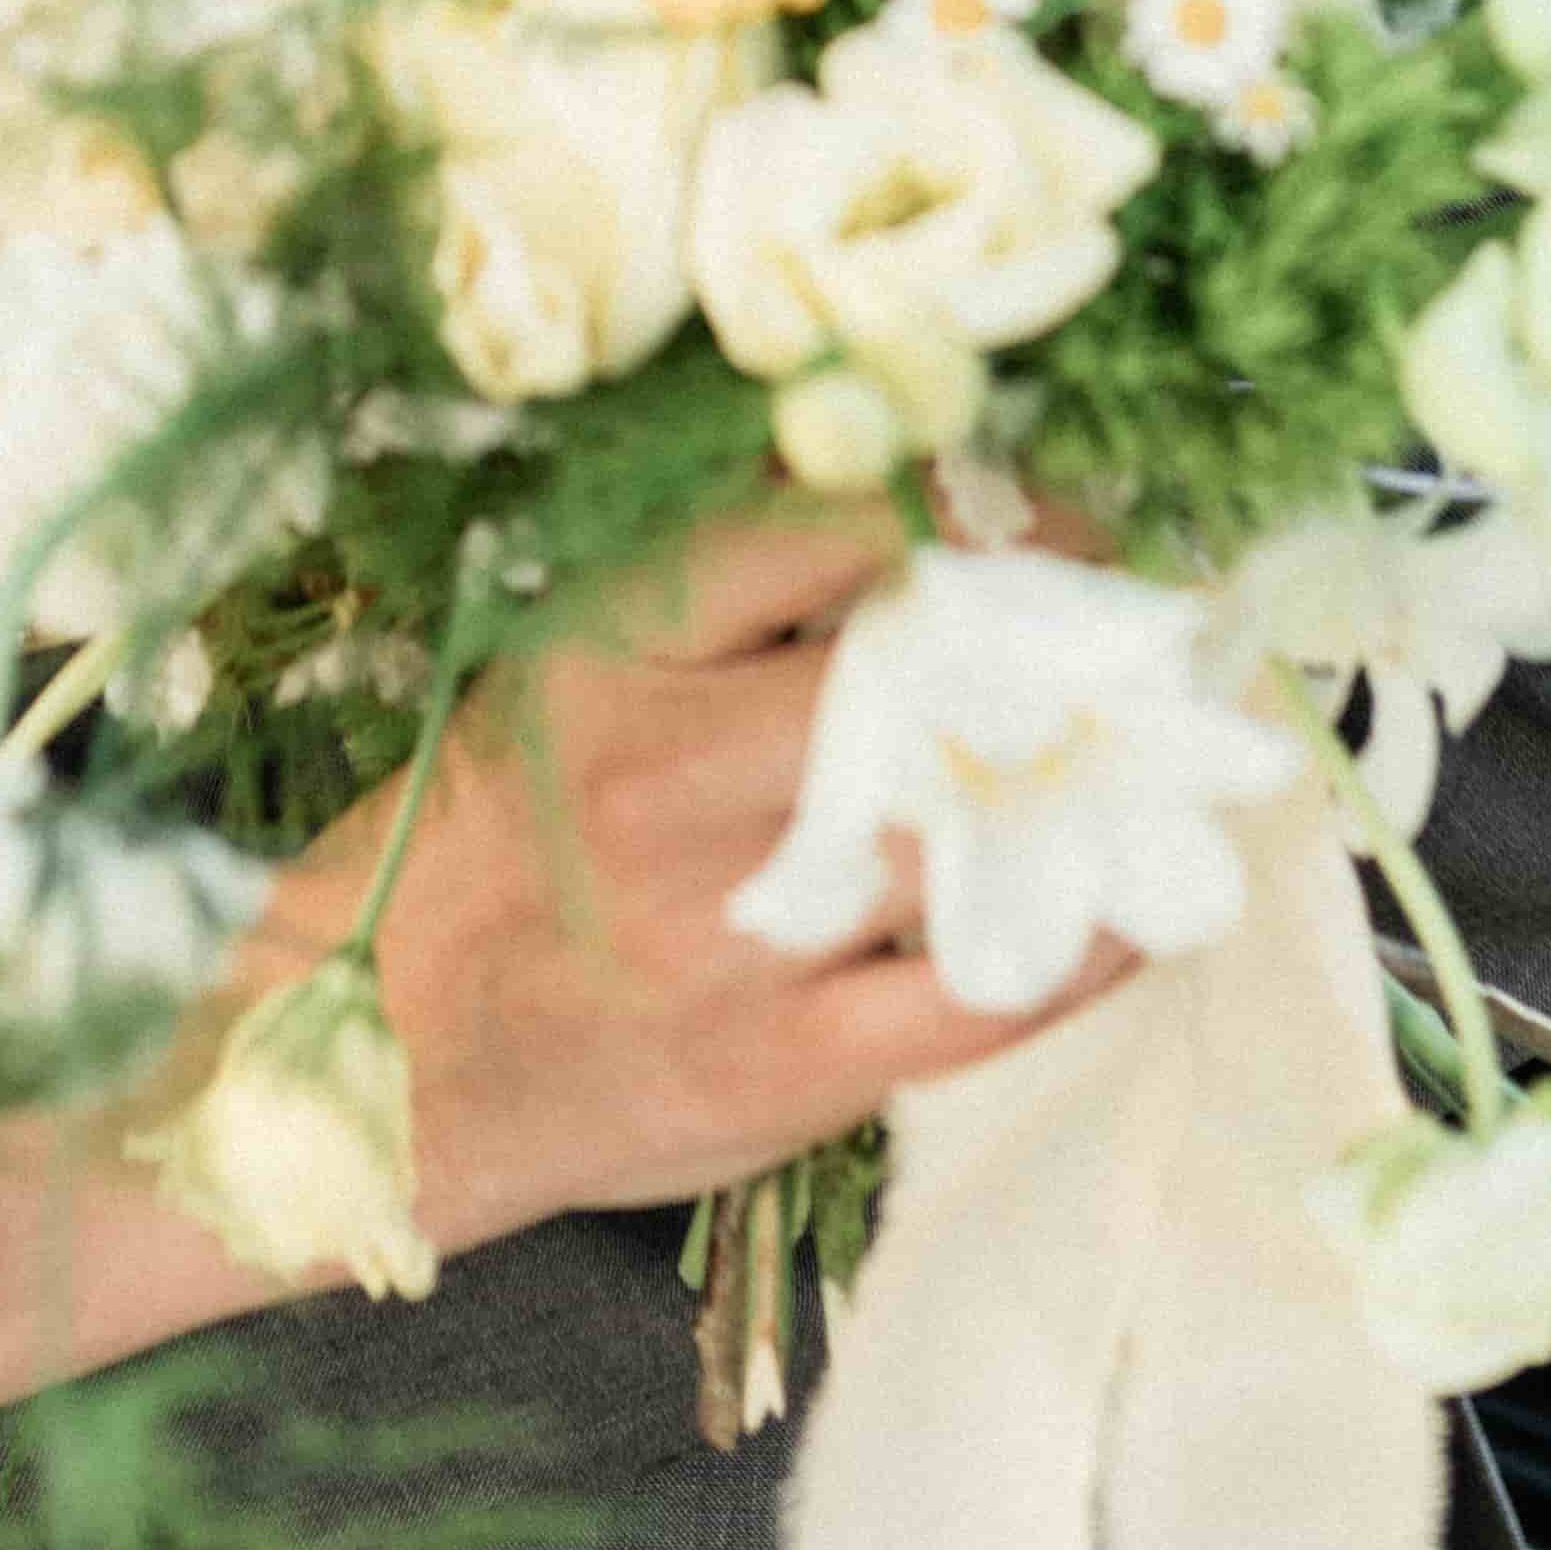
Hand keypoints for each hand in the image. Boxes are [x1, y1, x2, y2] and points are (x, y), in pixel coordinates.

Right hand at [343, 506, 1128, 1254]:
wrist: (383, 1057)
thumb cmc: (490, 839)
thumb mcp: (565, 667)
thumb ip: (716, 591)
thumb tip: (894, 482)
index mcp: (612, 654)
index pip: (824, 533)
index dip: (980, 516)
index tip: (1065, 522)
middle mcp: (669, 781)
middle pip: (922, 683)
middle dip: (1069, 652)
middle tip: (1154, 639)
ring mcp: (730, 934)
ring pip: (967, 835)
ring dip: (1097, 793)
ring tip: (1167, 759)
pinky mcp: (782, 1067)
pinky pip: (981, 996)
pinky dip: (1084, 945)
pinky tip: (1126, 905)